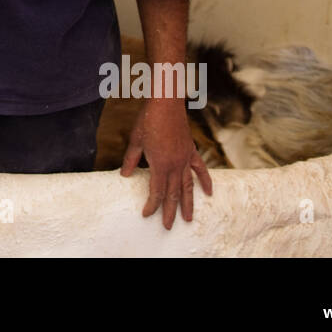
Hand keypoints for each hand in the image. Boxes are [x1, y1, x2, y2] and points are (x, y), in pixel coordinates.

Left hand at [119, 98, 212, 229]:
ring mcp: (185, 159)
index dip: (152, 205)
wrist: (166, 103)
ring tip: (189, 219)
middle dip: (170, 212)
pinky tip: (208, 193)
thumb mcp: (135, 140)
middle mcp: (175, 165)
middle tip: (169, 227)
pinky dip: (204, 182)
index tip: (147, 214)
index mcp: (160, 164)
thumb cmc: (148, 120)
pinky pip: (200, 170)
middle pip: (173, 194)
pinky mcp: (191, 151)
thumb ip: (130, 159)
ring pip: (188, 186)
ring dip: (188, 203)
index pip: (157, 191)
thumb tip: (123, 175)